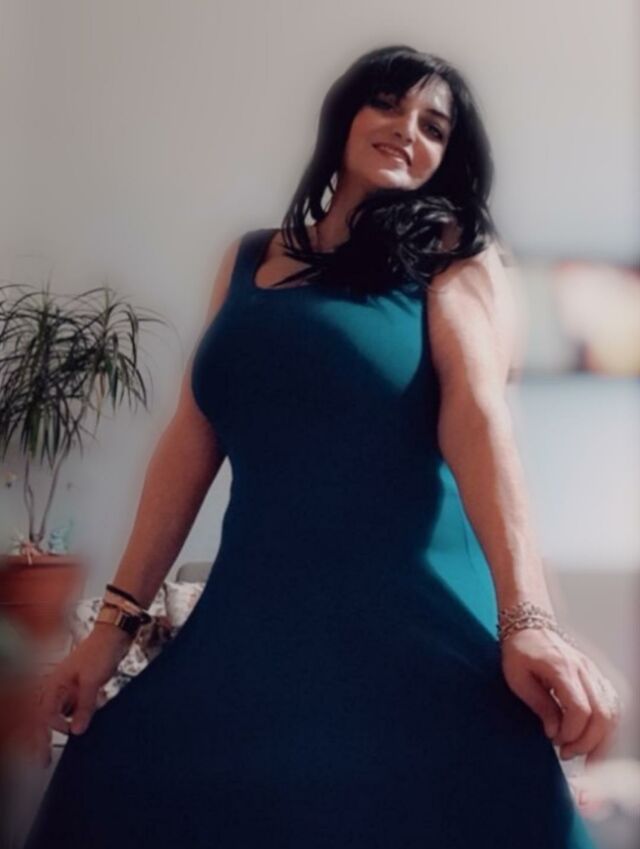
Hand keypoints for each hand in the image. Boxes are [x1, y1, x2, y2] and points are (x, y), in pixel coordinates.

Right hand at [20, 625, 132, 767]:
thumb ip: (85, 706)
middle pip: (48, 716)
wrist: (116, 634)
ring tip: (76, 733)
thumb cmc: (101, 651)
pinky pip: (78, 705)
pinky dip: (85, 711)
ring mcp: (71, 686)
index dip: (55, 726)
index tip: (71, 732)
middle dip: (44, 738)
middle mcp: (60, 686)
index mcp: (55, 683)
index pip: (46, 714)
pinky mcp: (83, 686)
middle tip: (43, 760)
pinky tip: (98, 706)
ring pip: (64, 712)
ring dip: (70, 722)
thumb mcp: (93, 681)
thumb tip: (77, 731)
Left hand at [499, 627, 621, 765]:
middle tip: (567, 753)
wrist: (530, 626)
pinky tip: (595, 739)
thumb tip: (554, 732)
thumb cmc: (519, 651)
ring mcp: (593, 672)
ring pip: (612, 711)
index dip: (572, 732)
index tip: (557, 741)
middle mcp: (584, 669)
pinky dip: (607, 726)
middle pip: (602, 714)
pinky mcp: (596, 676)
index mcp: (562, 667)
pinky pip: (612, 704)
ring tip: (584, 754)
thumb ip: (538, 705)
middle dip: (587, 741)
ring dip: (601, 738)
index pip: (580, 709)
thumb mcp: (517, 678)